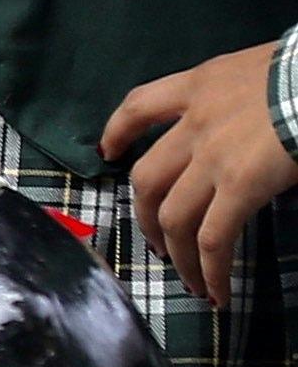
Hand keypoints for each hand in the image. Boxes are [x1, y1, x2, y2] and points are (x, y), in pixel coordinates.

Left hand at [101, 42, 297, 307]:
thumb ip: (236, 105)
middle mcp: (195, 120)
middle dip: (146, 218)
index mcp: (200, 85)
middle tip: (158, 244)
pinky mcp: (239, 184)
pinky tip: (216, 292)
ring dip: (176, 256)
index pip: (140, 105)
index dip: (118, 132)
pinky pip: (212, 238)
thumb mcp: (258, 74)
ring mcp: (212, 154)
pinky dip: (210, 270)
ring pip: (172, 216)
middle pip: (147, 178)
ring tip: (190, 282)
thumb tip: (247, 136)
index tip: (108, 153)